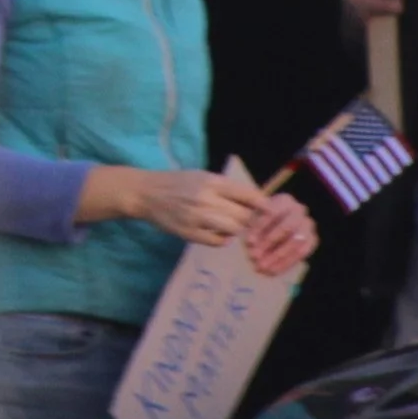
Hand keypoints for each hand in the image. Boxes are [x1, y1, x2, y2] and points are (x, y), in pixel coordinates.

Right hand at [90, 166, 268, 245]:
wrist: (146, 193)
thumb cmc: (178, 182)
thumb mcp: (202, 176)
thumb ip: (226, 188)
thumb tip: (256, 201)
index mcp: (210, 181)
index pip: (247, 194)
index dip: (262, 204)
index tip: (270, 210)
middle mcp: (205, 198)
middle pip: (242, 216)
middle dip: (250, 220)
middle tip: (250, 222)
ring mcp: (196, 217)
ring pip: (232, 230)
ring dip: (235, 230)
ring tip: (231, 226)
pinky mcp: (189, 233)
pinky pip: (217, 242)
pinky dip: (221, 239)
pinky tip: (217, 233)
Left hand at [245, 191, 318, 277]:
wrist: (281, 225)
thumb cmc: (263, 219)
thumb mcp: (256, 217)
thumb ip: (253, 227)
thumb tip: (251, 243)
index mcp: (284, 200)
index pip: (272, 212)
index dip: (260, 228)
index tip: (248, 242)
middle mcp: (299, 210)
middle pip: (286, 228)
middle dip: (269, 244)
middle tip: (254, 257)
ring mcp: (308, 226)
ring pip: (294, 243)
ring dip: (276, 257)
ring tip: (261, 267)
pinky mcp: (312, 240)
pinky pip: (301, 254)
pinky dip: (285, 264)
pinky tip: (272, 272)